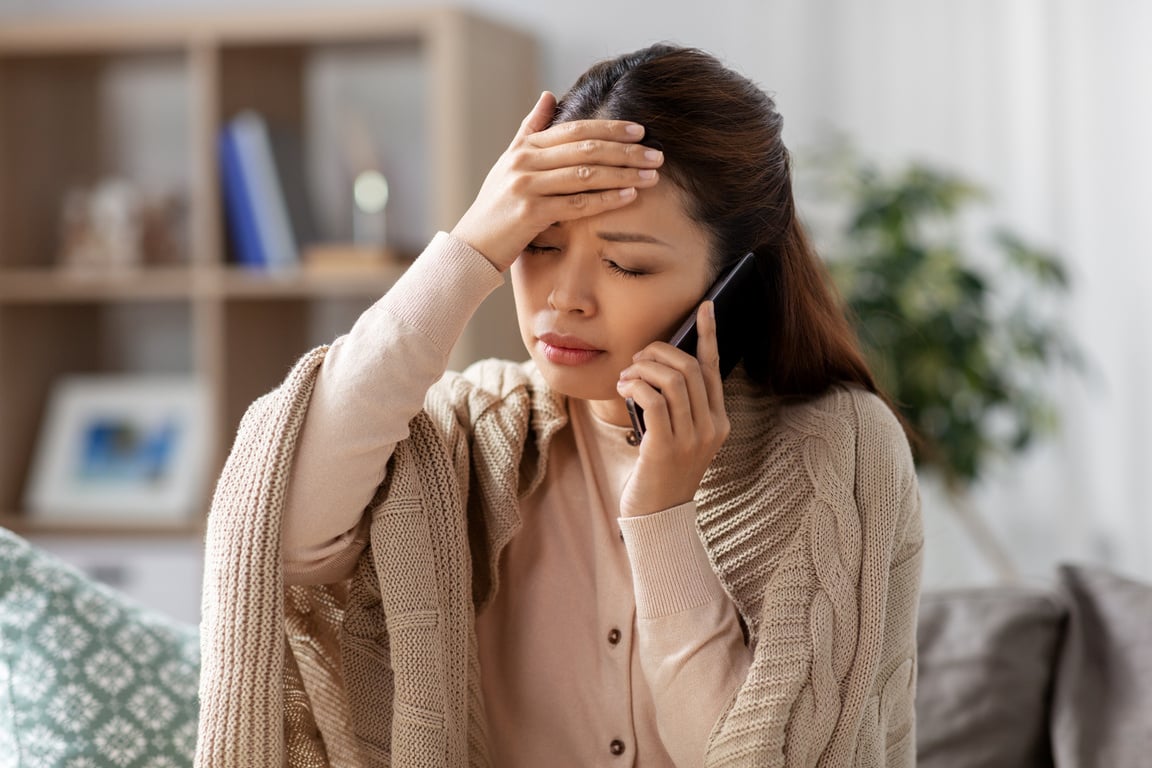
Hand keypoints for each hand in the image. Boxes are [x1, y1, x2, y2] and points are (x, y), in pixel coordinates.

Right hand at [451, 91, 663, 270]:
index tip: (640, 130)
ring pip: (585, 174)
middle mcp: (525, 162)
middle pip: (586, 149)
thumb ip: (530, 129)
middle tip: (656, 154)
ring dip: (623, 174)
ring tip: (651, 176)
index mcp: (525, 148)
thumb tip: (548, 95)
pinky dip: (605, 199)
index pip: (575, 130)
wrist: (472, 245)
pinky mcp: (531, 214)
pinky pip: (577, 204)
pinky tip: (629, 196)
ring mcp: (527, 187)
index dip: (610, 128)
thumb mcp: (509, 162)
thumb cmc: (496, 206)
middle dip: (626, 150)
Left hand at [615, 301, 730, 516]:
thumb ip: (676, 406)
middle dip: (658, 353)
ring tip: (626, 375)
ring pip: (673, 380)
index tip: (705, 307)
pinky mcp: (666, 448)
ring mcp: (691, 439)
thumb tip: (657, 365)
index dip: (709, 334)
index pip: (714, 369)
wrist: (658, 517)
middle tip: (635, 360)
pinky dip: (636, 386)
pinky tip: (623, 387)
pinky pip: (653, 400)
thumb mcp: (677, 435)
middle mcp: (710, 427)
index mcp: (718, 421)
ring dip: (643, 368)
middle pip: (690, 368)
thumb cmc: (662, 472)